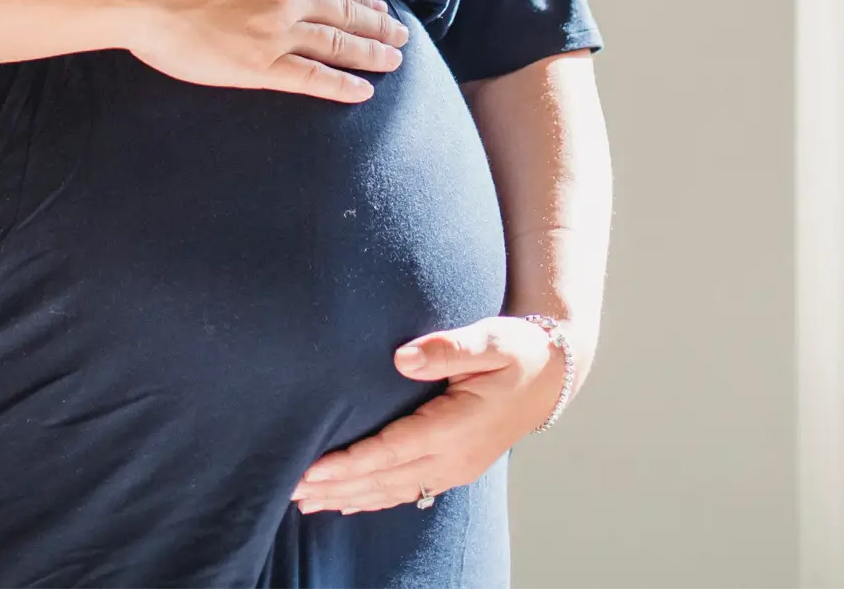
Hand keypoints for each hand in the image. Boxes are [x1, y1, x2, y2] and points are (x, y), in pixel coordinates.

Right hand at [126, 0, 410, 102]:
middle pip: (344, 13)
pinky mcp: (259, 66)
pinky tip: (364, 92)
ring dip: (370, 53)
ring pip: (336, 44)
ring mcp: (276, 34)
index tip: (378, 6)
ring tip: (394, 60)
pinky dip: (340, 85)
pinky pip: (310, 78)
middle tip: (401, 36)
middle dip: (377, 25)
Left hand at [289, 316, 566, 513]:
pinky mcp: (455, 469)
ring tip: (305, 502)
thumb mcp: (490, 340)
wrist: (552, 377)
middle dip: (336, 487)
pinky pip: (408, 491)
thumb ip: (447, 348)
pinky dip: (373, 498)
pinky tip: (346, 503)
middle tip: (290, 490)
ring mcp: (456, 469)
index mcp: (456, 427)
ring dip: (348, 497)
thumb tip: (402, 358)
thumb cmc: (518, 352)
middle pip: (384, 479)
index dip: (349, 463)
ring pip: (393, 491)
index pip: (391, 450)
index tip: (310, 469)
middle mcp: (454, 457)